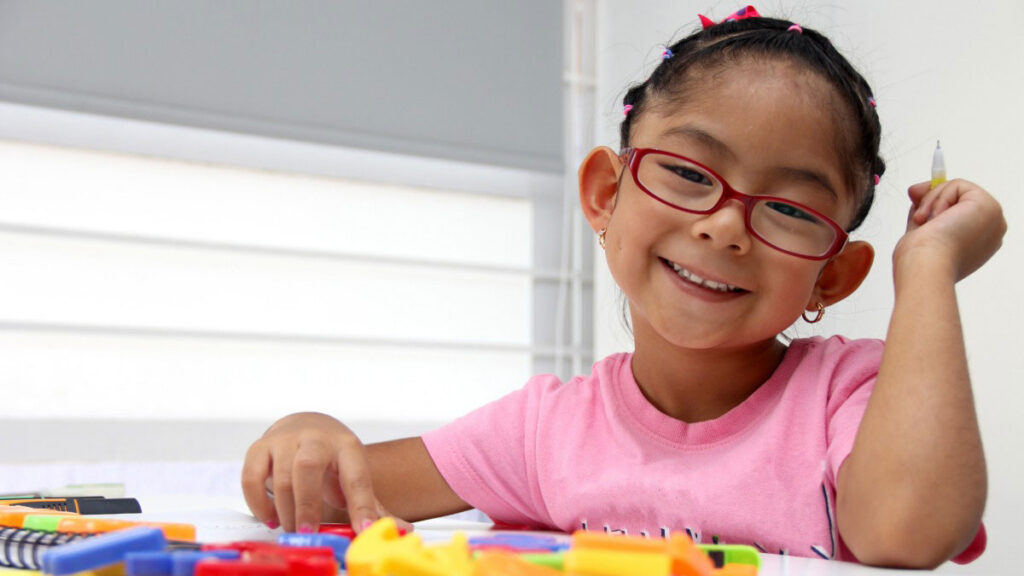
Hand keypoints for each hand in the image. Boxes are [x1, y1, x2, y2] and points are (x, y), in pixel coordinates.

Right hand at [241, 412, 412, 533]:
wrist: (306, 426)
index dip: (361, 506)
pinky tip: (271, 517)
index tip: (363, 530)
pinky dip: (258, 502)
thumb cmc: (332, 459)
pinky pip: (251, 476)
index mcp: (346, 447)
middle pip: (308, 467)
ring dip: (285, 510)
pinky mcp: (260, 447)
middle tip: (308, 534)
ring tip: (292, 530)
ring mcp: (285, 440)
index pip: (357, 477)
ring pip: (280, 475)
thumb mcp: (354, 475)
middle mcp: (315, 438)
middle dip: (307, 504)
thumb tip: (404, 530)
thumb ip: (371, 505)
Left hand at [895, 179, 1005, 281]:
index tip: (919, 213)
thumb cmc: (920, 259)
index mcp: (978, 242)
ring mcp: (993, 218)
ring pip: (956, 190)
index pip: (958, 212)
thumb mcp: (920, 229)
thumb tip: (916, 190)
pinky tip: (937, 218)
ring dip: (932, 203)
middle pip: (958, 199)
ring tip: (926, 223)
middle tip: (919, 218)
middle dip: (932, 202)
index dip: (936, 208)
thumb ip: (924, 209)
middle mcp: (990, 231)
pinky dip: (939, 198)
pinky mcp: (988, 206)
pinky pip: (957, 185)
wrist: (925, 266)